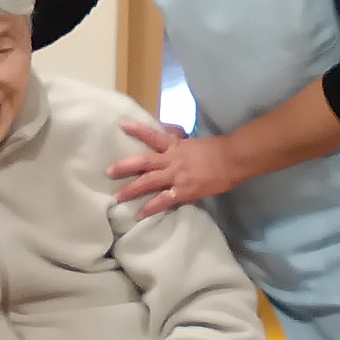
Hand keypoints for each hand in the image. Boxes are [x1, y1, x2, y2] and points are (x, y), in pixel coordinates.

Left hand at [108, 121, 236, 216]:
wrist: (231, 160)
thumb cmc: (214, 150)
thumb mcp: (191, 143)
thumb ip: (177, 144)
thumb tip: (166, 141)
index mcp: (174, 145)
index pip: (152, 135)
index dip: (137, 130)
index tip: (122, 125)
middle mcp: (171, 160)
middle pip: (143, 162)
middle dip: (124, 167)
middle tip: (108, 171)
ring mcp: (176, 176)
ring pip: (149, 183)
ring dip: (132, 190)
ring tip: (118, 197)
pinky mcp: (183, 191)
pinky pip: (163, 201)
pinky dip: (151, 208)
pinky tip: (140, 214)